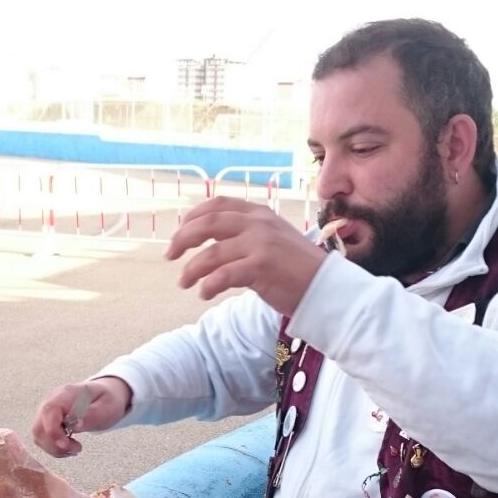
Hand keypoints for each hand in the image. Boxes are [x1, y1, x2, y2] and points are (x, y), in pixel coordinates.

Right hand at [30, 376, 132, 456]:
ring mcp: (47, 412)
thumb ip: (92, 415)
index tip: (66, 444)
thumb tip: (77, 426)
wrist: (105, 396)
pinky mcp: (47, 422)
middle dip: (55, 445)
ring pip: (39, 436)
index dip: (53, 430)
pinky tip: (69, 447)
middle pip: (39, 427)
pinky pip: (43, 439)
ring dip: (55, 448)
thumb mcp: (108, 406)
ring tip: (75, 447)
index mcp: (68, 393)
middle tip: (77, 448)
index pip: (50, 410)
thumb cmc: (107, 400)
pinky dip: (55, 448)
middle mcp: (52, 401)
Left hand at [165, 197, 327, 315]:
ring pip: (211, 253)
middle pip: (207, 224)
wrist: (328, 287)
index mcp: (259, 214)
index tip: (179, 232)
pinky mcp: (262, 267)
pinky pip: (223, 275)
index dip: (192, 216)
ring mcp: (260, 244)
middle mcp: (258, 224)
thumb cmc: (298, 268)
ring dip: (191, 269)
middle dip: (182, 239)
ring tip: (184, 282)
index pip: (217, 205)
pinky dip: (208, 284)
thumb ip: (246, 235)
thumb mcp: (273, 240)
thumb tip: (211, 244)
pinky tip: (204, 293)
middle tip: (169, 255)